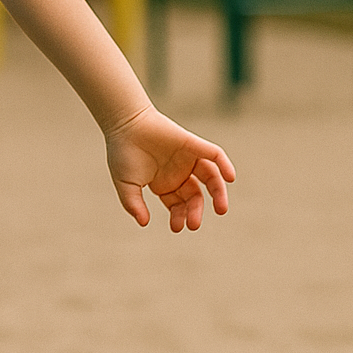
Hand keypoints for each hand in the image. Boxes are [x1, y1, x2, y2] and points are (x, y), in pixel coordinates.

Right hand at [105, 106, 235, 231]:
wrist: (123, 124)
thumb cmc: (122, 152)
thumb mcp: (125, 184)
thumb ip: (133, 204)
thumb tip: (143, 223)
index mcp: (164, 184)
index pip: (178, 205)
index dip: (179, 216)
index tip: (177, 228)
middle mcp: (179, 173)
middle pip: (195, 196)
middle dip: (195, 211)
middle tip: (194, 224)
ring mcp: (188, 159)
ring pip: (210, 178)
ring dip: (218, 193)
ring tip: (220, 209)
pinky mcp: (193, 144)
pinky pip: (214, 155)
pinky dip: (225, 165)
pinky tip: (230, 177)